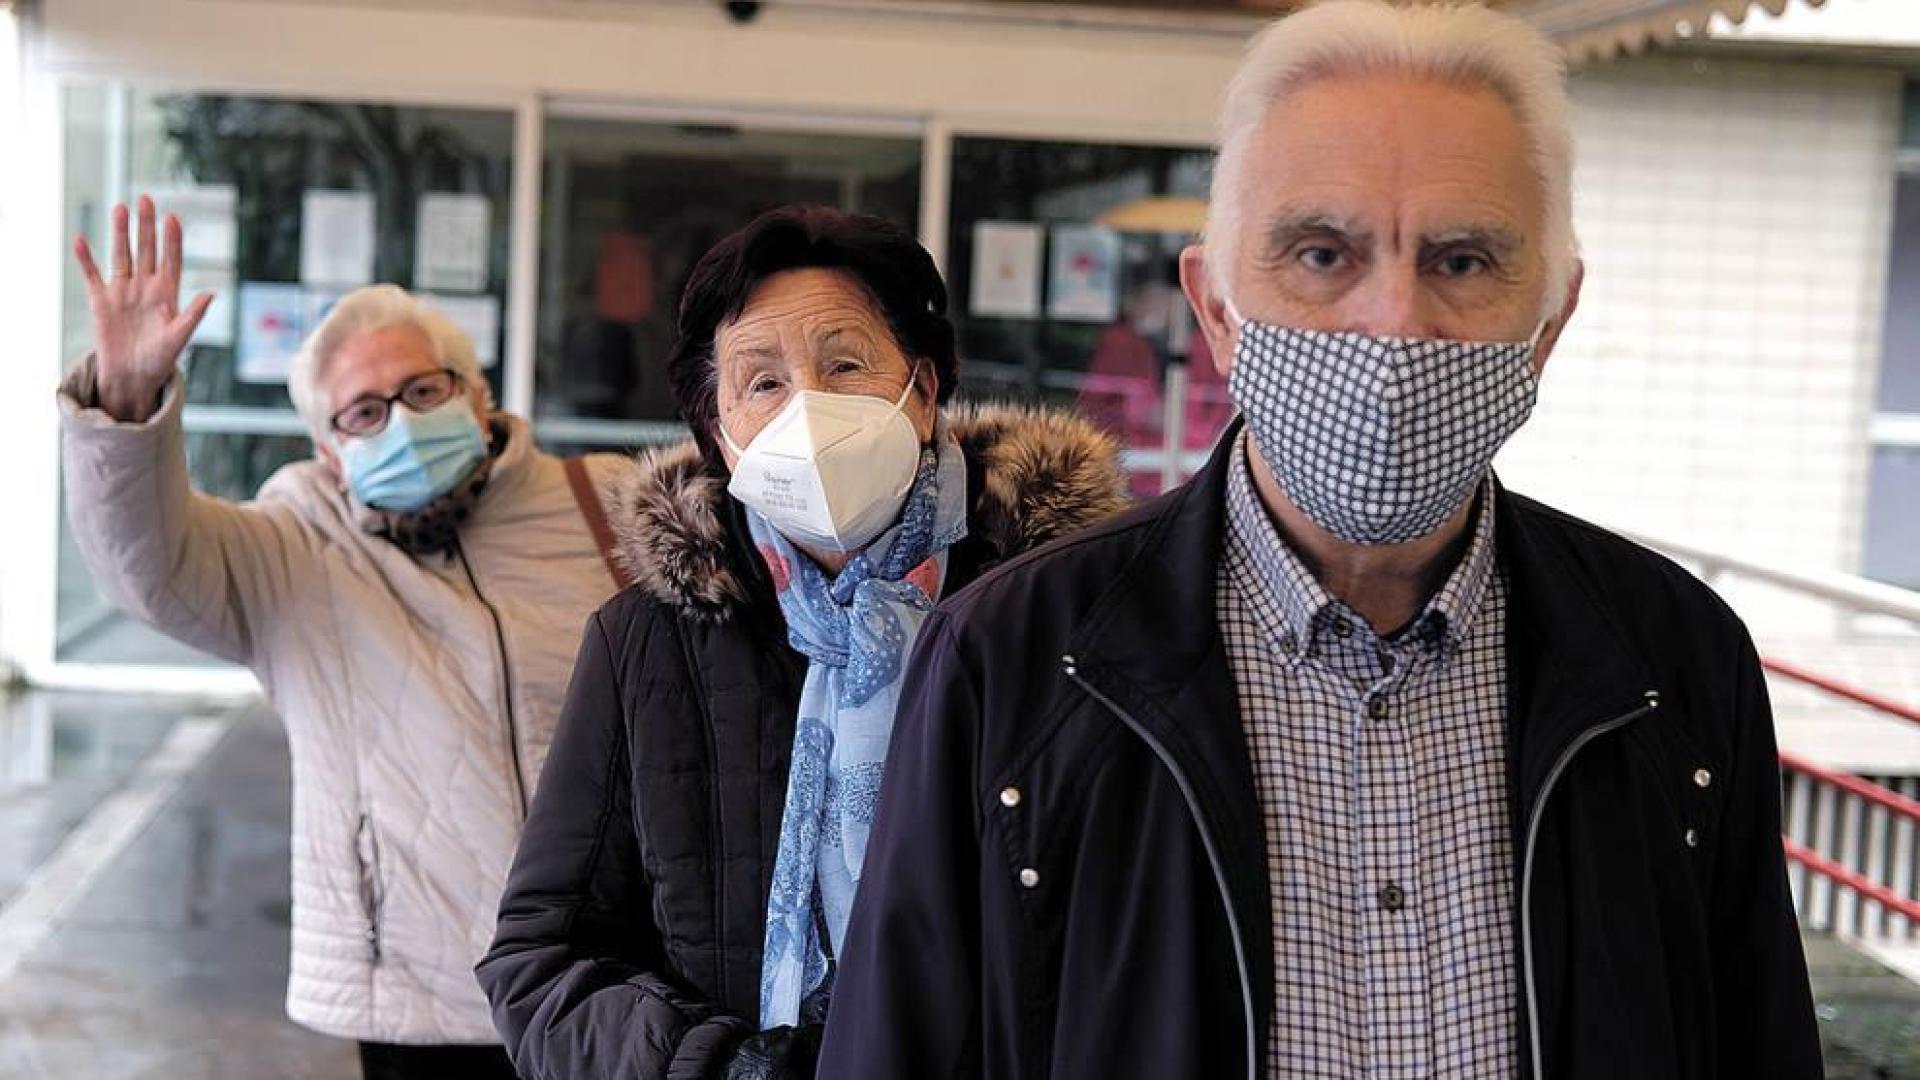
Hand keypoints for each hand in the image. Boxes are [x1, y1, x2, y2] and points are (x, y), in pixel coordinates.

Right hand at [74, 195, 214, 421]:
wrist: (133, 377)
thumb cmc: (161, 360)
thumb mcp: (180, 337)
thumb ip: (194, 314)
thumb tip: (211, 293)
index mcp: (167, 294)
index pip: (171, 260)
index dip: (172, 240)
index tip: (173, 218)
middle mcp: (145, 287)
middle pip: (146, 250)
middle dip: (146, 226)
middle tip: (146, 199)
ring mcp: (123, 292)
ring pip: (121, 255)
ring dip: (121, 233)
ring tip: (120, 208)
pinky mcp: (101, 301)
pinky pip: (92, 275)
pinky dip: (86, 259)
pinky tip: (81, 239)